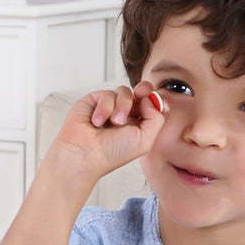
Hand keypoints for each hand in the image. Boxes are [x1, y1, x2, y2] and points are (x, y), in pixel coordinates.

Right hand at [43, 82, 166, 185]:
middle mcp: (124, 114)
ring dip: (122, 106)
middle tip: (141, 94)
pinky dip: (105, 108)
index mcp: (138, 124)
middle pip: (141, 91)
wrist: (84, 154)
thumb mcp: (145, 140)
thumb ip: (156, 118)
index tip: (160, 105)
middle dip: (145, 90)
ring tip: (114, 122)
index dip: (157, 100)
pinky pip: (107, 94)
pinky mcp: (93, 101)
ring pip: (124, 91)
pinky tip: (97, 122)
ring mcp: (108, 106)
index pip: (152, 104)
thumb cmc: (112, 153)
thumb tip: (150, 98)